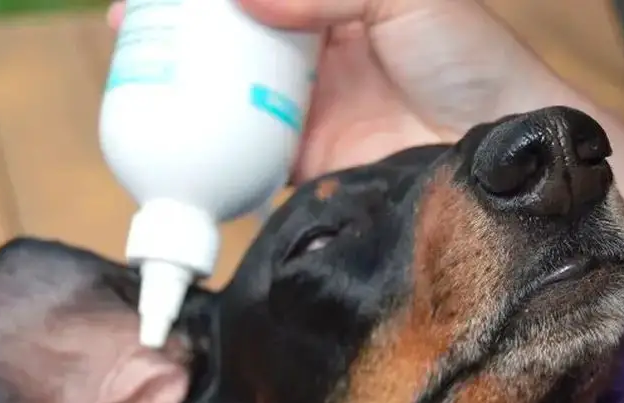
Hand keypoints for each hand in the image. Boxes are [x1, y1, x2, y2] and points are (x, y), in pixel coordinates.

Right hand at [108, 0, 623, 219]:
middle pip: (227, 37)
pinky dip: (208, 152)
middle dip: (172, 32)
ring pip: (226, 94)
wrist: (496, 156)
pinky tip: (175, 145)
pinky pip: (244, 156)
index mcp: (333, 3)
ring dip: (177, 89)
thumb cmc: (472, 62)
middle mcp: (313, 53)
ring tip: (131, 85)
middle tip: (126, 32)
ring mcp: (304, 110)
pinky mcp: (305, 164)